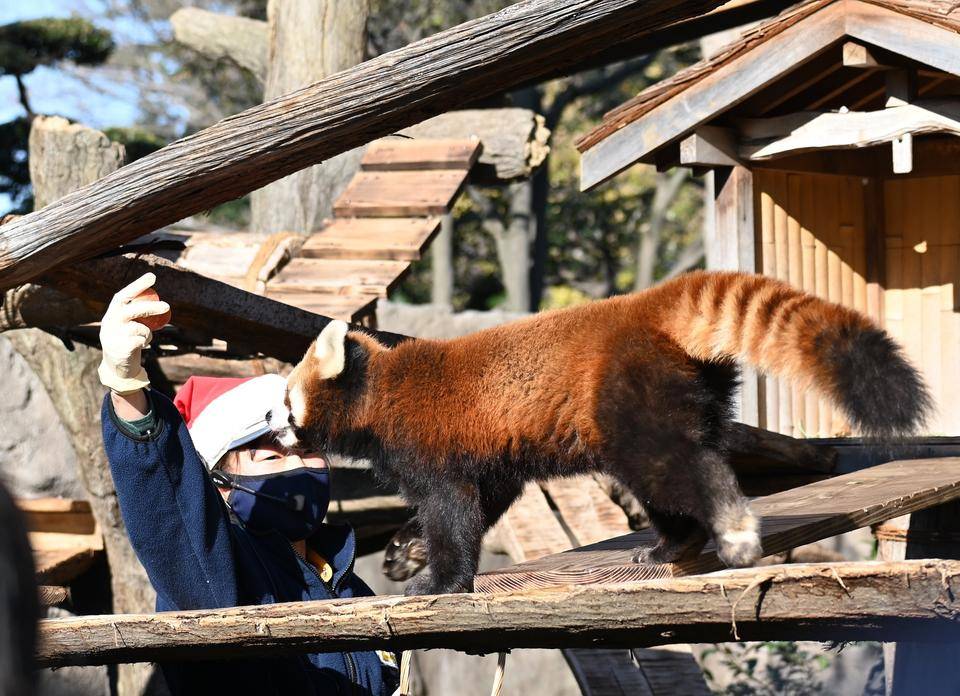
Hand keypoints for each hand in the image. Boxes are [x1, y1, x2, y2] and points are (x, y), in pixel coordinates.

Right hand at [97, 273, 169, 394]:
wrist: (116, 366)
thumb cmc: (126, 340)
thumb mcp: (127, 325)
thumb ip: (136, 314)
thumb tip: (160, 302)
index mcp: (111, 313)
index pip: (122, 296)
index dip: (137, 285)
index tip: (152, 276)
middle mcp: (109, 323)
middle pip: (132, 310)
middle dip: (151, 307)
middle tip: (167, 306)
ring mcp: (113, 336)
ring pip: (140, 328)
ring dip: (147, 333)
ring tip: (144, 337)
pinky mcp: (119, 349)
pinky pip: (141, 341)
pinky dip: (145, 342)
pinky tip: (140, 346)